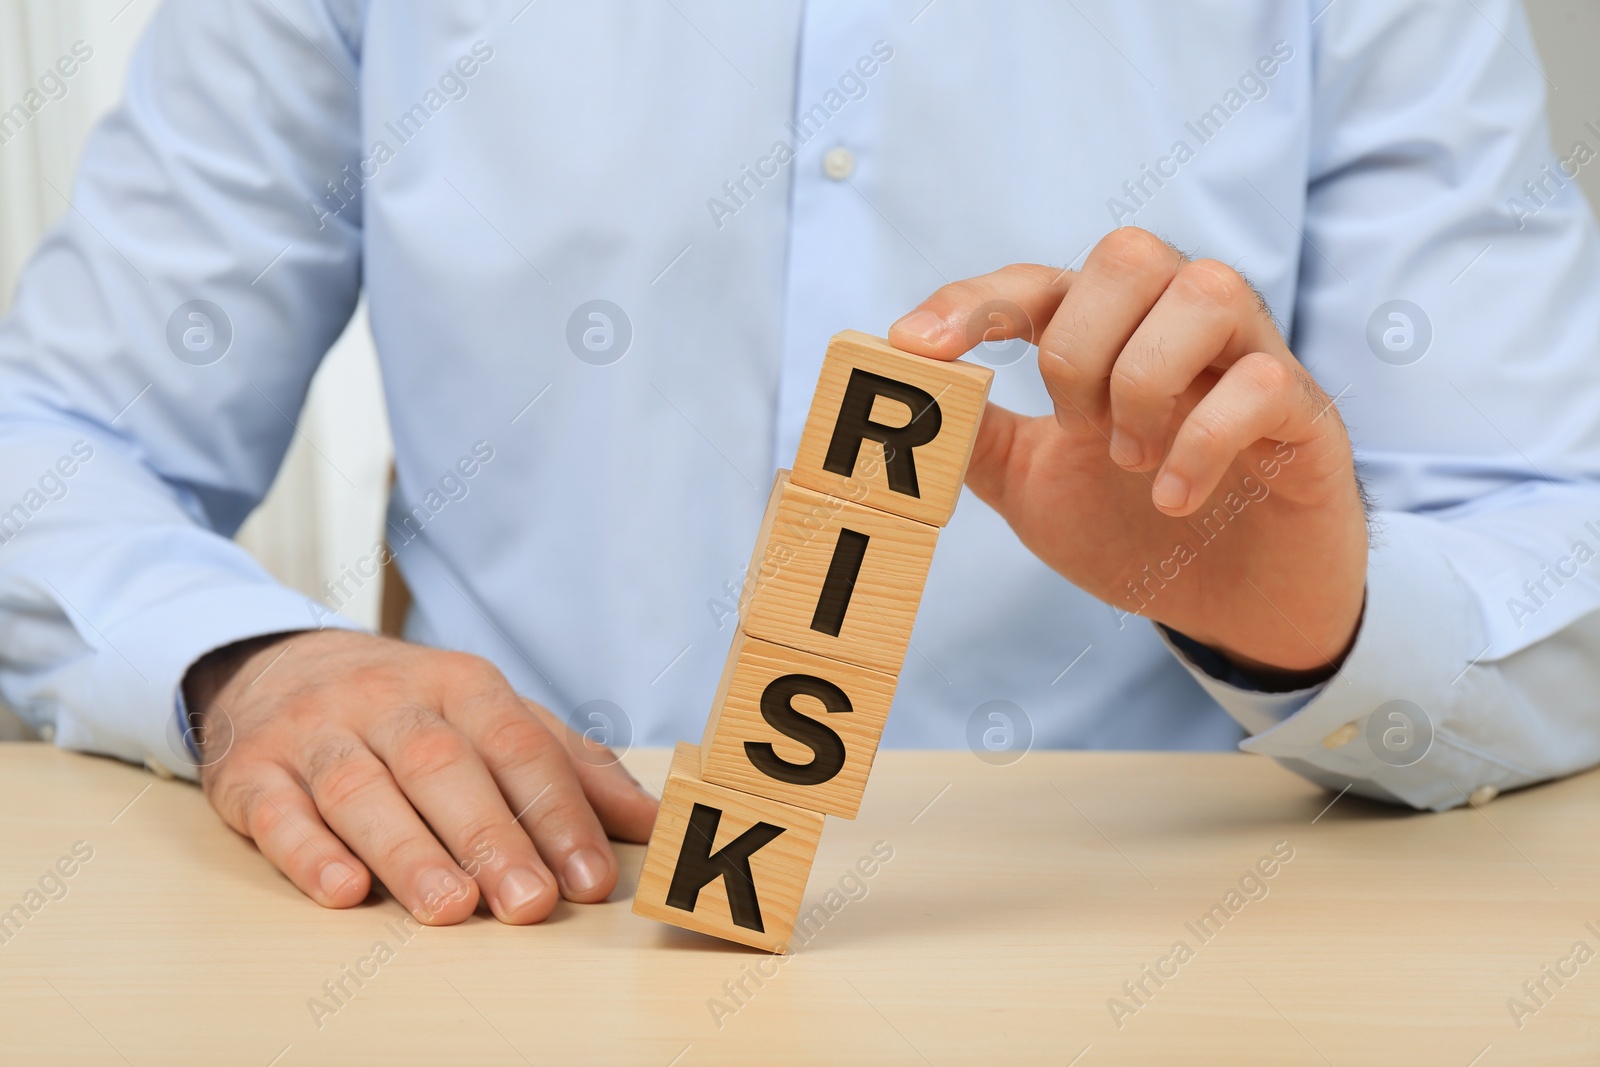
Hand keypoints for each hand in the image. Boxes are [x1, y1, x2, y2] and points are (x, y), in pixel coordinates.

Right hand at [184, 629, 656, 923]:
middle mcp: (389, 700)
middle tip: (527, 903)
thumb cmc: (410, 709)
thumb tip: (650, 823)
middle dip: (490, 837)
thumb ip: (570, 767)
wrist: (279, 662)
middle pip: (443, 766)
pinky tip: (342, 890)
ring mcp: (317, 732)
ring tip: (449, 907)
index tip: (587, 878)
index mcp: (462, 685)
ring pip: (362, 789)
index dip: (556, 812)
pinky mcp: (251, 771)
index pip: (518, 746)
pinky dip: (309, 851)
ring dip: (408, 852)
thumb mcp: (493, 717)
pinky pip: (278, 810)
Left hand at [890, 227, 1367, 681]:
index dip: (972, 304)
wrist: (1236, 609)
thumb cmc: (1138, 532)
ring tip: (1130, 460)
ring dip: (1145, 379)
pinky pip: (1262, 382)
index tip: (915, 347)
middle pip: (1129, 255)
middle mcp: (1179, 329)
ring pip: (1207, 290)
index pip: (1036, 284)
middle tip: (1075, 428)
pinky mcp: (1304, 415)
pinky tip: (1173, 498)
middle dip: (1079, 345)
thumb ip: (976, 441)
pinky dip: (1202, 441)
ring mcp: (1249, 361)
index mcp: (1109, 337)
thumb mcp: (1035, 489)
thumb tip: (904, 406)